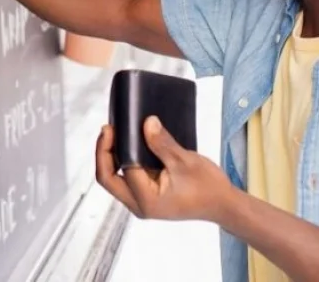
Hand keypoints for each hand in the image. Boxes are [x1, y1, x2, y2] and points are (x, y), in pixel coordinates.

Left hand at [95, 116, 234, 222]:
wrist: (223, 203)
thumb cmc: (208, 187)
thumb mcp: (185, 161)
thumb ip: (163, 143)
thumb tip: (147, 122)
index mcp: (146, 200)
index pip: (119, 171)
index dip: (110, 148)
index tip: (112, 126)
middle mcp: (140, 204)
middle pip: (108, 179)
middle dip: (103, 153)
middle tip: (108, 129)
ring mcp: (142, 201)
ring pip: (115, 178)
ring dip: (111, 156)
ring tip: (114, 132)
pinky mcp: (147, 194)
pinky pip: (126, 176)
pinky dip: (123, 159)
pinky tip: (127, 142)